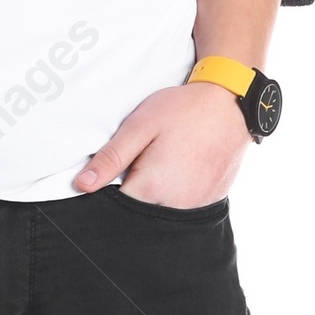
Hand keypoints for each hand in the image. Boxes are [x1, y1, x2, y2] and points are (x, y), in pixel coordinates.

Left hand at [72, 80, 247, 206]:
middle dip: (134, 190)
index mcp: (153, 189)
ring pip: (161, 210)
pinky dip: (176, 192)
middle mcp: (176, 205)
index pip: (116, 206)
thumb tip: (83, 185)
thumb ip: (111, 157)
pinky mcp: (209, 201)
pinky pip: (183, 205)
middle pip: (140, 210)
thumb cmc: (184, 111)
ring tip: (165, 161)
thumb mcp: (140, 126)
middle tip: (146, 159)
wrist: (231, 103)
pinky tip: (180, 168)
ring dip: (156, 193)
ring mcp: (196, 206)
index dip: (110, 188)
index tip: (118, 168)